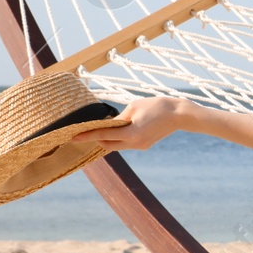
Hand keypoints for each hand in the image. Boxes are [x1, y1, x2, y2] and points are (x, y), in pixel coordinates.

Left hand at [69, 96, 186, 150]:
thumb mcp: (133, 107)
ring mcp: (140, 146)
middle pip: (107, 145)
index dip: (86, 135)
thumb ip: (118, 118)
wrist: (180, 115)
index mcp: (130, 133)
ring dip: (107, 139)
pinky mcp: (145, 145)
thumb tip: (109, 124)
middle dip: (95, 139)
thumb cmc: (157, 106)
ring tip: (99, 130)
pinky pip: (126, 143)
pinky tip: (117, 130)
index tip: (72, 137)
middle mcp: (134, 143)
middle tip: (83, 132)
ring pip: (117, 146)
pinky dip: (119, 138)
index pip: (102, 135)